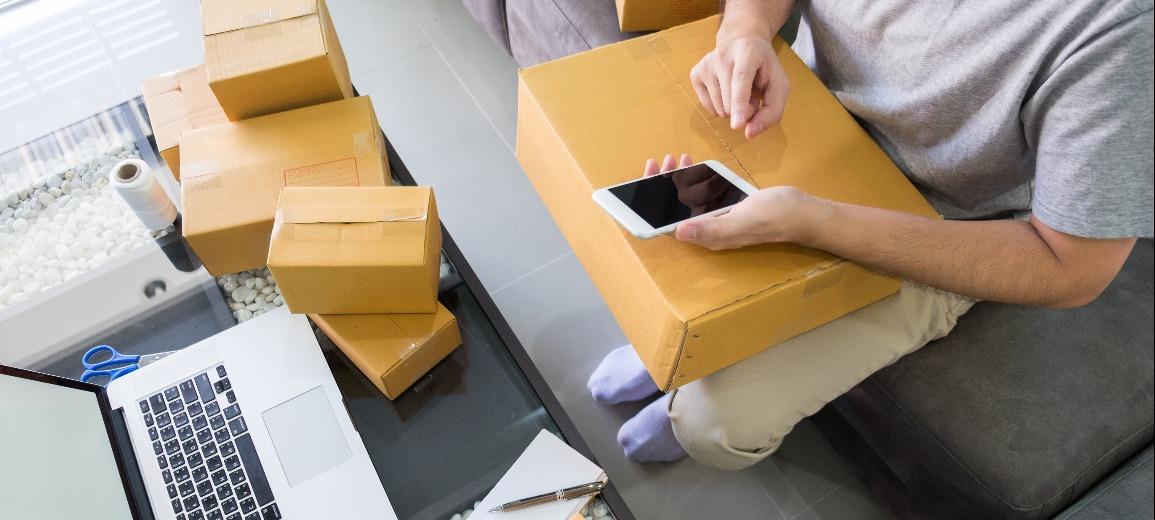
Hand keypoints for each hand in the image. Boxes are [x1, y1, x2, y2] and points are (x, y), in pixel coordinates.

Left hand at [643, 154, 818, 249]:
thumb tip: (679, 231)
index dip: (652, 204)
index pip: (668, 224)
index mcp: (707, 236)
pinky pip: (700, 194)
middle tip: (661, 161)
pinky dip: (693, 178)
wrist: (801, 212)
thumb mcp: (742, 220)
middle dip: (661, 186)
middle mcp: (707, 230)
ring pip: (685, 200)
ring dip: (676, 179)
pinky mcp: (724, 208)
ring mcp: (716, 219)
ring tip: (675, 158)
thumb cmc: (775, 216)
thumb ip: (712, 227)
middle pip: (673, 210)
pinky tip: (692, 164)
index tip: (649, 178)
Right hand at [690, 31, 788, 138]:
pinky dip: (721, 107)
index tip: (737, 125)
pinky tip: (726, 90)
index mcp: (748, 51)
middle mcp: (722, 54)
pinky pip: (709, 108)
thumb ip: (772, 112)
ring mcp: (706, 64)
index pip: (741, 80)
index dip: (740, 104)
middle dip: (746, 110)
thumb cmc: (764, 68)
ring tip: (740, 90)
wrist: (742, 42)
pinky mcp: (695, 74)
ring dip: (733, 109)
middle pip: (730, 102)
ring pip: (719, 109)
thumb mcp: (779, 86)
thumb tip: (749, 134)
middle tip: (753, 92)